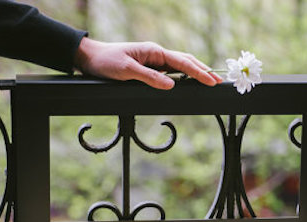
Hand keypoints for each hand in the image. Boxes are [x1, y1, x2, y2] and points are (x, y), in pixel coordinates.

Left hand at [73, 38, 221, 89]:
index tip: (212, 81)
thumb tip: (172, 85)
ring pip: (179, 68)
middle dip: (203, 72)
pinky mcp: (148, 70)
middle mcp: (156, 56)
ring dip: (194, 74)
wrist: (89, 59)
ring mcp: (153, 63)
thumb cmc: (106, 62)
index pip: (182, 62)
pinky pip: (169, 74)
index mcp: (154, 52)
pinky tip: (187, 85)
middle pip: (185, 62)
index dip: (199, 72)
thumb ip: (149, 78)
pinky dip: (181, 79)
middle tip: (217, 82)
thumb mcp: (127, 70)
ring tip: (209, 82)